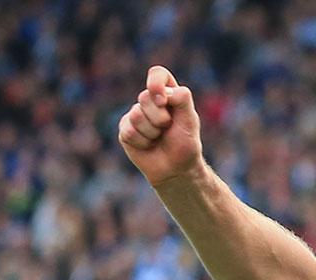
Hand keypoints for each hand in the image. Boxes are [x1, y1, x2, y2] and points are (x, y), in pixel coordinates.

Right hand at [117, 65, 203, 186]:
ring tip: (159, 138)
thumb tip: (170, 91)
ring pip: (137, 115)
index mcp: (167, 94)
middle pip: (145, 97)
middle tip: (167, 128)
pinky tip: (148, 145)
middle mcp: (149, 102)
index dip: (156, 82)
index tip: (162, 98)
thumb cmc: (185, 145)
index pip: (158, 74)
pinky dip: (143, 141)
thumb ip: (183, 102)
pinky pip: (130, 131)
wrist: (176, 170)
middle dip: (160, 117)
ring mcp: (136, 115)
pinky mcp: (126, 130)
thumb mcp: (190, 122)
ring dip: (152, 131)